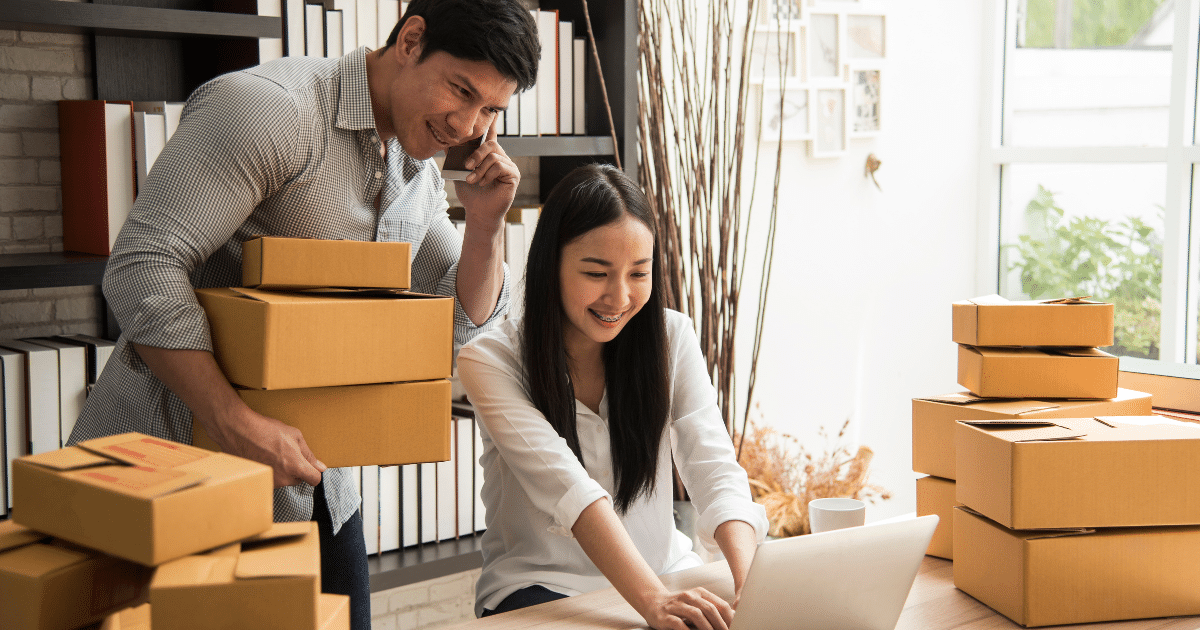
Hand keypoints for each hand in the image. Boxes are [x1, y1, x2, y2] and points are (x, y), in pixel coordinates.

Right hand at [200, 403, 326, 487]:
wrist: (238, 431)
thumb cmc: (265, 430)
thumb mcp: (294, 436)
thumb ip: (308, 454)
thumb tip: (320, 467)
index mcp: (295, 466)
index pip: (314, 480)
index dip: (315, 472)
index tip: (311, 467)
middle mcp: (283, 479)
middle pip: (298, 479)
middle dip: (296, 469)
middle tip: (286, 453)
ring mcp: (270, 482)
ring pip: (284, 480)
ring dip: (282, 470)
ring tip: (272, 453)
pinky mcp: (258, 482)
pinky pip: (271, 479)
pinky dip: (270, 472)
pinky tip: (263, 458)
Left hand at [454, 116, 518, 227]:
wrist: (478, 212)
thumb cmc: (470, 193)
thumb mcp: (458, 172)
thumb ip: (455, 157)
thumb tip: (444, 143)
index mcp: (488, 155)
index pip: (491, 134)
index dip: (492, 122)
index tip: (493, 109)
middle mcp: (500, 157)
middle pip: (490, 144)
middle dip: (475, 154)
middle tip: (466, 166)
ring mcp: (508, 166)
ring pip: (493, 155)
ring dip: (479, 169)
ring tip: (472, 180)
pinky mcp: (513, 174)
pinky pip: (499, 166)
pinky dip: (487, 174)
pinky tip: (483, 183)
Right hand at [639, 587, 734, 629]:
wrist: (653, 602)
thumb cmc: (678, 606)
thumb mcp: (696, 604)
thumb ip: (712, 609)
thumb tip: (732, 619)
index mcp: (699, 593)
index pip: (720, 605)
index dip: (730, 619)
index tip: (736, 627)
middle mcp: (689, 596)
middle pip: (710, 609)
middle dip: (721, 625)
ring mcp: (677, 605)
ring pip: (696, 615)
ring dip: (707, 628)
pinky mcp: (666, 616)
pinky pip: (679, 624)